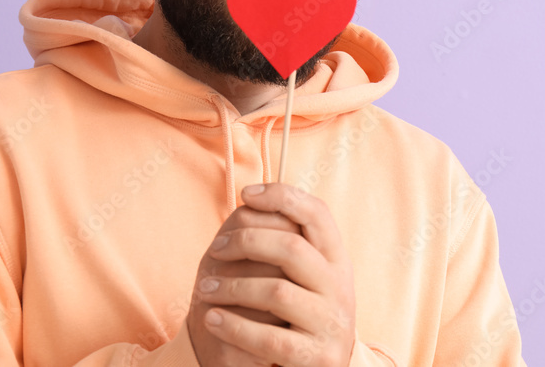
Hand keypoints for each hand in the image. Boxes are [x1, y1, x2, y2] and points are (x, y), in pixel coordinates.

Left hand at [187, 183, 356, 366]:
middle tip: (215, 250)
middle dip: (247, 242)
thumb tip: (250, 201)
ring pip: (277, 292)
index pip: (318, 214)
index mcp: (337, 259)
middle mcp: (339, 287)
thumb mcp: (309, 274)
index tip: (247, 194)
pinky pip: (269, 339)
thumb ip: (289, 242)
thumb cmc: (303, 311)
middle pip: (292, 248)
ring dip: (232, 287)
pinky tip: (212, 319)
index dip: (283, 196)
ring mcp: (330, 323)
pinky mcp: (316, 357)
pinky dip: (235, 327)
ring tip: (204, 289)